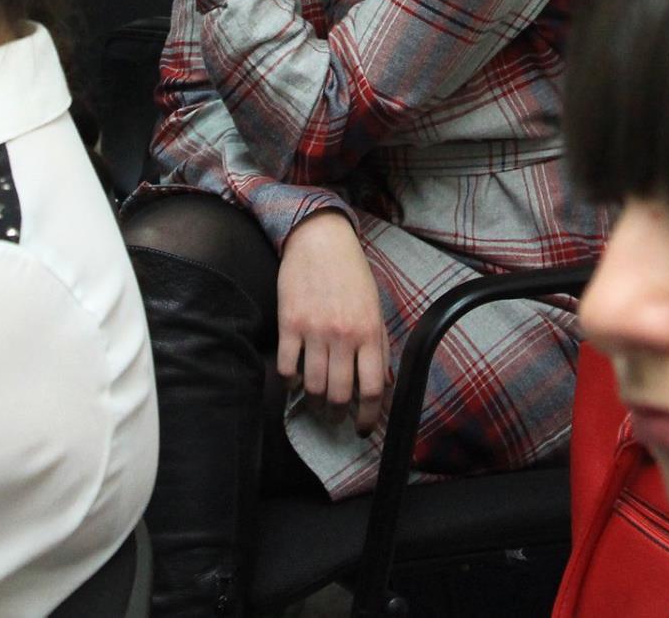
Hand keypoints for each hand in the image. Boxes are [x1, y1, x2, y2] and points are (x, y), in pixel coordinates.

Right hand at [277, 210, 390, 433]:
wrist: (320, 241)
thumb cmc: (351, 274)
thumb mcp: (375, 308)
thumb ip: (377, 345)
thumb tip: (380, 383)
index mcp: (368, 332)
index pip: (372, 388)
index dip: (368, 416)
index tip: (362, 427)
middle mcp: (342, 335)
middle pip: (340, 394)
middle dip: (338, 414)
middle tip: (336, 417)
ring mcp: (313, 331)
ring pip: (312, 386)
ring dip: (314, 402)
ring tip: (316, 403)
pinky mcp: (288, 324)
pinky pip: (287, 367)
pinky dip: (290, 382)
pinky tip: (294, 382)